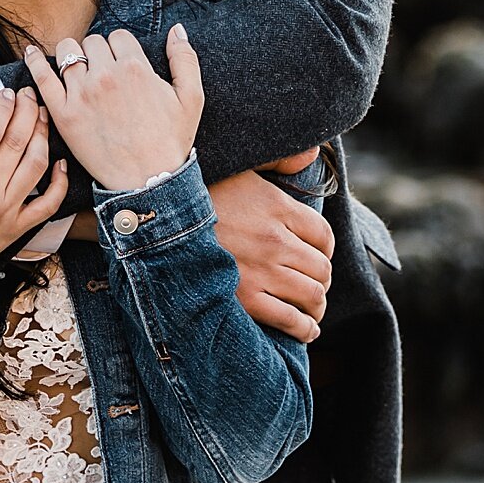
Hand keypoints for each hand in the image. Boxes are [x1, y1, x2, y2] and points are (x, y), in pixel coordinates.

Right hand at [0, 87, 68, 271]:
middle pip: (17, 143)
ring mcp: (6, 213)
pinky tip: (59, 161)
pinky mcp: (18, 229)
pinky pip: (49, 204)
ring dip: (43, 136)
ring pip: (37, 166)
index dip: (3, 107)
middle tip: (28, 95)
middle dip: (26, 111)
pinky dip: (60, 181)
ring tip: (40, 116)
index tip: (7, 93)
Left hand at [25, 24, 202, 194]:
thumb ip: (185, 59)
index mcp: (135, 68)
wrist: (149, 181)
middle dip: (99, 52)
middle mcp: (106, 76)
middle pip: (93, 42)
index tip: (121, 63)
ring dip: (73, 55)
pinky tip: (31, 53)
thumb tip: (177, 29)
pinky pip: (43, 77)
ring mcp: (82, 94)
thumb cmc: (171, 141)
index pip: (119, 36)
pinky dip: (35, 61)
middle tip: (103, 72)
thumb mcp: (191, 98)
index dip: (121, 48)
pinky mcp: (64, 114)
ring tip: (78, 69)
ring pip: (68, 52)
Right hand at [208, 168, 331, 344]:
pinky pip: (290, 320)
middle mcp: (275, 240)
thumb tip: (313, 153)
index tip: (319, 256)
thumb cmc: (197, 190)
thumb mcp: (242, 164)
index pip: (324, 236)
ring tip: (313, 309)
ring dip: (317, 305)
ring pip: (312, 295)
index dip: (326, 250)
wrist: (157, 218)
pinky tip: (307, 329)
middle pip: (322, 268)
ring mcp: (261, 270)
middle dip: (323, 280)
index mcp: (277, 207)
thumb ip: (279, 160)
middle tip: (316, 285)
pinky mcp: (246, 298)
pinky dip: (304, 328)